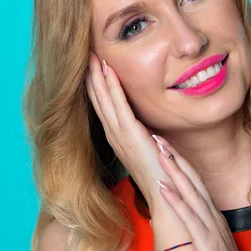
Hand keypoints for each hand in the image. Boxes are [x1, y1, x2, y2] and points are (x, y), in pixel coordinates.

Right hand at [85, 51, 167, 204]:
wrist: (166, 196)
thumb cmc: (162, 173)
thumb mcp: (151, 148)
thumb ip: (147, 135)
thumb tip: (151, 125)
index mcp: (118, 137)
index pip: (103, 105)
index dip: (96, 85)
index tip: (92, 65)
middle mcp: (114, 135)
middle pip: (98, 99)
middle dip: (90, 76)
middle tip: (84, 54)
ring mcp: (120, 135)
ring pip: (104, 99)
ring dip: (97, 77)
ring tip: (91, 56)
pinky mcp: (130, 135)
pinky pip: (119, 106)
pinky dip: (112, 87)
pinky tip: (108, 71)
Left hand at [154, 136, 250, 250]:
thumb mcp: (208, 239)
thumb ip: (194, 223)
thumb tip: (171, 213)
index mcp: (211, 214)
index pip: (194, 182)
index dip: (180, 162)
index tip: (165, 145)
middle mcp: (212, 215)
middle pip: (193, 180)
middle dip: (176, 157)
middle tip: (159, 137)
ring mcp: (210, 226)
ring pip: (191, 193)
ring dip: (175, 171)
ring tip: (160, 153)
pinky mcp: (206, 241)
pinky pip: (188, 218)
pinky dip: (175, 200)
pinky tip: (163, 188)